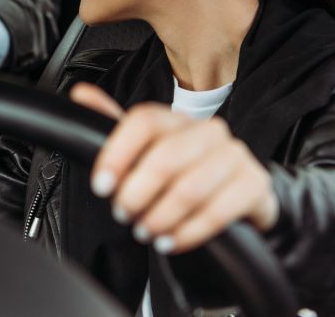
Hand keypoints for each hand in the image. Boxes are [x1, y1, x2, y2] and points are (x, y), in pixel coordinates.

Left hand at [71, 83, 278, 254]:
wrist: (238, 196)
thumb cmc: (184, 172)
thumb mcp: (147, 151)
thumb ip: (114, 125)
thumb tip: (81, 93)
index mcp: (177, 119)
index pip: (144, 122)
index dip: (118, 153)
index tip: (101, 185)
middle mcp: (208, 131)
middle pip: (165, 158)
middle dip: (137, 193)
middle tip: (123, 214)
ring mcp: (234, 156)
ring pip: (189, 188)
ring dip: (160, 216)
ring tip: (145, 231)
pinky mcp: (254, 185)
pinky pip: (217, 212)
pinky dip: (187, 233)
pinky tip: (170, 242)